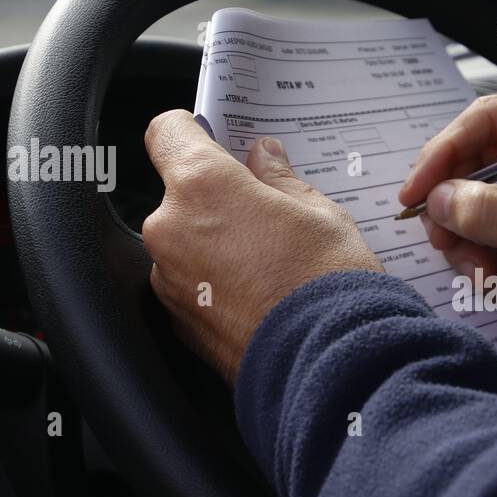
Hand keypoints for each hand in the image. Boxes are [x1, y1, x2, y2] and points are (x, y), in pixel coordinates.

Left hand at [142, 110, 381, 384]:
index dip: (188, 131)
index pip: (166, 133)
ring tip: (270, 263)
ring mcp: (169, 281)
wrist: (330, 366)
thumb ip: (279, 179)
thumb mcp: (318, 213)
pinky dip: (215, 284)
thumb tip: (263, 159)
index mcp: (202, 186)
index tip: (208, 137)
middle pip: (180, 195)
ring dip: (215, 244)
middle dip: (215, 199)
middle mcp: (171, 230)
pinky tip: (260, 294)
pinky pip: (190, 286)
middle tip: (265, 213)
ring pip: (184, 243)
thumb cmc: (329, 284)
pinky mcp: (178, 323)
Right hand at [399, 95, 496, 379]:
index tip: (417, 191)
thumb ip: (493, 214)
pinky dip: (493, 268)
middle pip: (475, 164)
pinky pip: (490, 240)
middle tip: (447, 243)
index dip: (446, 151)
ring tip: (495, 280)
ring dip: (474, 248)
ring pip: (476, 207)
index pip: (491, 119)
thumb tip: (438, 199)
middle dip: (458, 210)